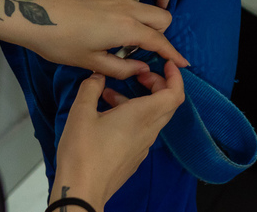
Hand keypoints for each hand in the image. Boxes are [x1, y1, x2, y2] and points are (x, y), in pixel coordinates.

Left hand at [12, 0, 189, 77]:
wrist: (36, 16)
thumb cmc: (61, 42)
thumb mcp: (90, 63)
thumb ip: (121, 68)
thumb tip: (143, 69)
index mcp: (126, 29)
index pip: (159, 42)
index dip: (173, 54)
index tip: (183, 64)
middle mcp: (129, 7)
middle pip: (163, 17)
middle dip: (162, 34)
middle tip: (145, 48)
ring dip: (163, 1)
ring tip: (160, 12)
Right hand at [51, 61, 185, 210]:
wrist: (81, 192)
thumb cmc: (83, 154)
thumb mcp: (81, 113)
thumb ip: (91, 88)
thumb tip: (97, 76)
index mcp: (142, 116)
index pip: (174, 93)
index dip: (175, 76)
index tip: (166, 64)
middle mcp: (148, 131)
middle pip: (167, 103)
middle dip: (158, 84)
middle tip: (139, 76)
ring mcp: (143, 146)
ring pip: (153, 117)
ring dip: (140, 101)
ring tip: (111, 95)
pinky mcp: (134, 157)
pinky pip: (143, 130)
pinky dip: (134, 117)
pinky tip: (108, 117)